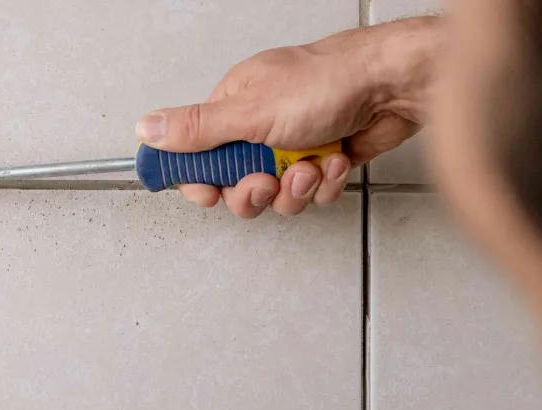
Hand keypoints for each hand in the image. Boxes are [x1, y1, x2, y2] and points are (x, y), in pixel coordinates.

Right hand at [136, 18, 439, 216]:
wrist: (394, 85)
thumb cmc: (329, 82)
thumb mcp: (250, 111)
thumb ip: (197, 129)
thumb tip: (147, 128)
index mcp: (235, 107)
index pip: (198, 156)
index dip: (201, 181)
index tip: (211, 192)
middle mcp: (261, 126)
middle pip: (236, 184)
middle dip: (255, 191)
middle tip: (267, 180)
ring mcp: (294, 145)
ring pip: (277, 196)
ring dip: (296, 189)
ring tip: (311, 167)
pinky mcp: (324, 160)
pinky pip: (311, 194)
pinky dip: (325, 183)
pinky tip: (336, 160)